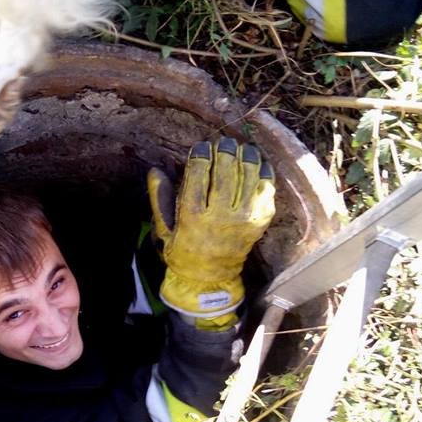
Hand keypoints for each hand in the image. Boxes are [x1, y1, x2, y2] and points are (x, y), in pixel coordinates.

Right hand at [148, 138, 275, 318]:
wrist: (209, 278)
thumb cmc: (183, 250)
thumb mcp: (165, 227)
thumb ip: (160, 198)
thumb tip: (155, 171)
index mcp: (193, 215)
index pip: (198, 172)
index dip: (201, 153)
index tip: (201, 147)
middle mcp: (220, 215)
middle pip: (226, 170)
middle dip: (225, 150)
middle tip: (224, 142)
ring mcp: (244, 218)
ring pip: (249, 175)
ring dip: (247, 156)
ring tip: (243, 149)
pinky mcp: (260, 222)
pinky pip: (266, 189)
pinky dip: (264, 173)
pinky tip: (258, 164)